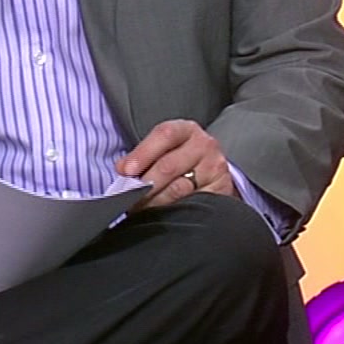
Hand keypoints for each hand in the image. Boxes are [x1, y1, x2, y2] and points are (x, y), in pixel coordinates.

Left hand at [116, 119, 234, 209]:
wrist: (212, 176)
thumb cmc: (179, 161)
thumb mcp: (163, 151)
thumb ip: (141, 157)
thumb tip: (122, 169)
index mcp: (185, 130)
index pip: (164, 135)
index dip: (143, 153)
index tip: (126, 171)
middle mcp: (204, 145)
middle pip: (169, 165)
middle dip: (145, 184)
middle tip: (129, 197)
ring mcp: (214, 168)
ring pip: (178, 188)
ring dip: (155, 201)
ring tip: (141, 208)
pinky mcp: (221, 190)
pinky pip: (191, 203)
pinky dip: (173, 210)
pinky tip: (163, 213)